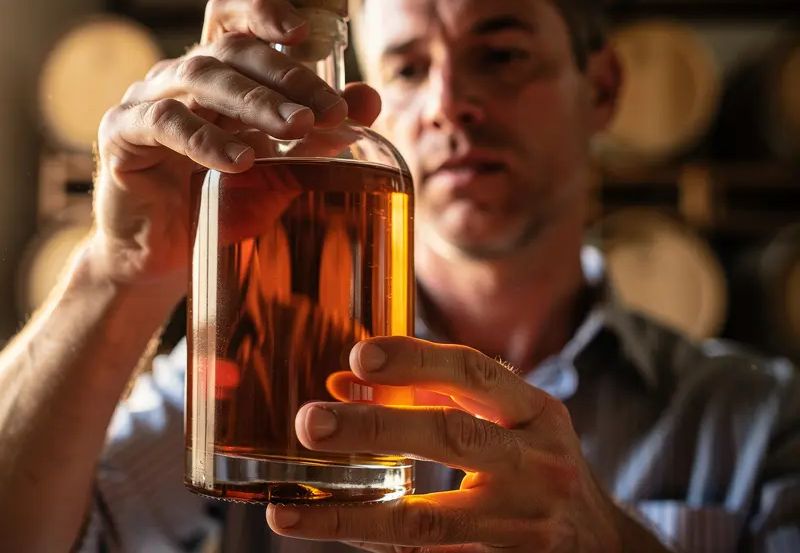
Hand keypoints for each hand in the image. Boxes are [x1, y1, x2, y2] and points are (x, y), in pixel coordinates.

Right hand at [89, 0, 381, 285]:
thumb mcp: (278, 169)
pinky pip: (164, 123)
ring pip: (199, 78)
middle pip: (230, 50)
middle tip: (327, 111)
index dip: (264, 11)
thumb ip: (317, 134)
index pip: (232, 20)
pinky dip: (205, 139)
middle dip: (286, 77)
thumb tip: (370, 101)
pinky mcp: (121, 137)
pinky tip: (240, 160)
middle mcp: (177, 78)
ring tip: (296, 129)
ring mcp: (144, 102)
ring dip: (254, 101)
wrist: (160, 260)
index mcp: (214, 76)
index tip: (306, 32)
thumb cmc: (217, 208)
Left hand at [265, 336, 626, 551]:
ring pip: (429, 521)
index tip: (357, 355)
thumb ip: (433, 394)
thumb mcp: (507, 420)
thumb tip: (344, 380)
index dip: (416, 360)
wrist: (601, 545)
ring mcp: (523, 525)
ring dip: (352, 516)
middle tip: (310, 422)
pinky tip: (328, 534)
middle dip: (376, 427)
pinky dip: (376, 544)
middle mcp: (537, 465)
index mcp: (537, 413)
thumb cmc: (537, 465)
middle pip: (452, 438)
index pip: (475, 373)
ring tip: (287, 514)